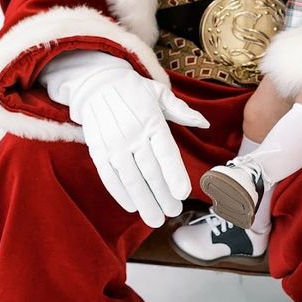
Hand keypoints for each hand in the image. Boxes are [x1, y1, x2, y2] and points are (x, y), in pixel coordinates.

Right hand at [73, 69, 208, 226]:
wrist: (97, 83)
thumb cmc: (134, 90)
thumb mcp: (160, 93)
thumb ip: (182, 111)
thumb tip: (204, 123)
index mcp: (152, 120)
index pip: (165, 152)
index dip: (174, 174)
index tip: (183, 193)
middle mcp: (133, 133)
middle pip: (150, 170)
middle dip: (162, 194)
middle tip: (173, 211)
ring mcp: (114, 143)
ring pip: (130, 178)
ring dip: (143, 200)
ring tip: (155, 218)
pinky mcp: (98, 150)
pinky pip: (109, 176)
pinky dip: (120, 193)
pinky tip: (132, 206)